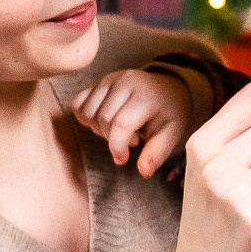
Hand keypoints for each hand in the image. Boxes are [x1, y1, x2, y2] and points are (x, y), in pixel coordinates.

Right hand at [69, 63, 201, 176]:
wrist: (168, 89)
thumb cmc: (169, 113)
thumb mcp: (171, 133)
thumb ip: (157, 153)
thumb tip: (144, 171)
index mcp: (146, 95)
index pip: (121, 124)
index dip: (118, 147)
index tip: (123, 159)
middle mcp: (125, 81)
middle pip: (103, 119)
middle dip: (111, 138)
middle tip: (131, 139)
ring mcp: (109, 79)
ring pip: (88, 112)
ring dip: (98, 128)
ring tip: (118, 130)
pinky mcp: (98, 82)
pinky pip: (79, 104)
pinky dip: (85, 117)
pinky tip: (104, 122)